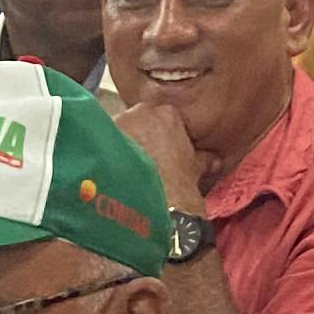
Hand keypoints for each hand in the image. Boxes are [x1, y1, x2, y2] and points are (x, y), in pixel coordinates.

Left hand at [102, 94, 205, 216]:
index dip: (156, 135)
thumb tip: (213, 159)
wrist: (163, 201)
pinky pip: (100, 145)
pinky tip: (110, 173)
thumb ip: (203, 157)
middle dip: (135, 136)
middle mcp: (140, 111)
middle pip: (134, 120)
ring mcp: (118, 124)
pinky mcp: (100, 141)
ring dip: (118, 145)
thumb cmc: (182, 182)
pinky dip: (104, 156)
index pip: (158, 116)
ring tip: (123, 168)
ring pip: (115, 131)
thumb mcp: (198, 166)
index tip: (155, 150)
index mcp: (167, 112)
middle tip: (139, 158)